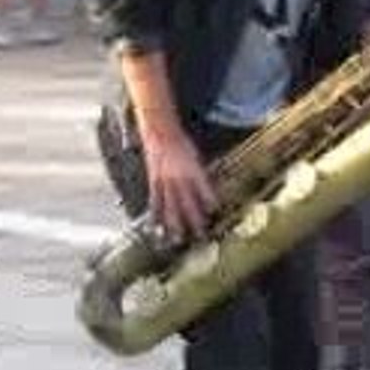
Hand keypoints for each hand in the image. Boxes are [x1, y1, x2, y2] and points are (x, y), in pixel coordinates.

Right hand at [141, 125, 217, 243]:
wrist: (160, 129)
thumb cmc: (182, 142)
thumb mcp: (196, 156)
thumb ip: (201, 174)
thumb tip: (210, 194)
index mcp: (192, 167)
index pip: (203, 186)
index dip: (210, 198)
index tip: (215, 212)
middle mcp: (179, 175)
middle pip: (188, 201)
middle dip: (195, 219)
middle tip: (201, 235)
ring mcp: (165, 179)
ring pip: (171, 204)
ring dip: (175, 223)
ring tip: (178, 239)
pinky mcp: (154, 180)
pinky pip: (154, 199)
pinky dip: (155, 214)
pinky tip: (155, 227)